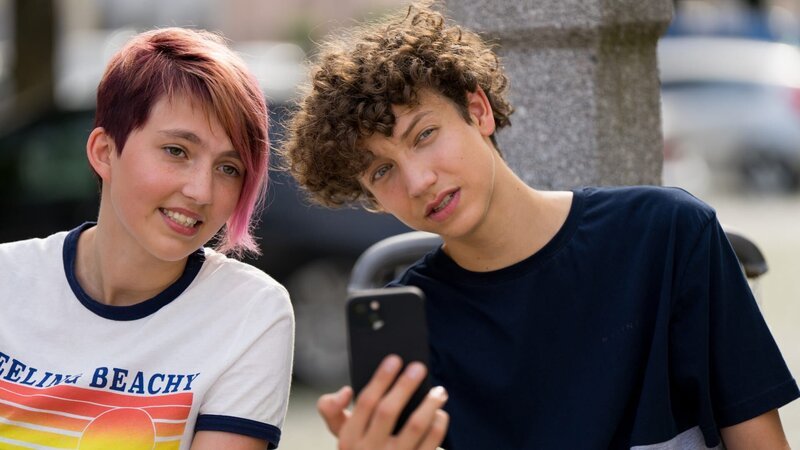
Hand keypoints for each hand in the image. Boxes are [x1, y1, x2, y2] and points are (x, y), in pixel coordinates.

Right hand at [317, 355, 448, 449]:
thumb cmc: (360, 449)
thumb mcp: (340, 433)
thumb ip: (332, 409)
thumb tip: (345, 391)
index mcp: (348, 438)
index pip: (365, 402)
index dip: (381, 378)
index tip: (395, 359)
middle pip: (388, 411)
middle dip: (405, 385)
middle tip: (419, 367)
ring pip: (415, 427)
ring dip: (429, 404)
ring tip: (439, 391)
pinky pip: (431, 444)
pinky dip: (438, 426)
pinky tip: (440, 414)